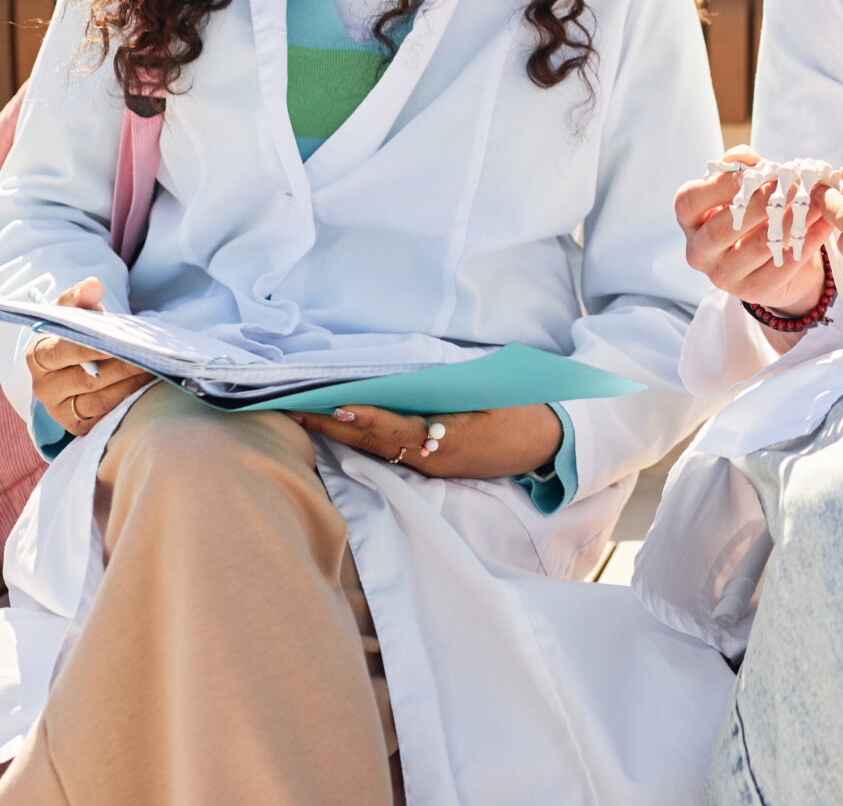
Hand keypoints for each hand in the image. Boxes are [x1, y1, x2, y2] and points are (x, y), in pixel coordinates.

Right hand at [26, 278, 154, 433]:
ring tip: (155, 369)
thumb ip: (81, 297)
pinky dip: (128, 401)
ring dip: (131, 384)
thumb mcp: (77, 313)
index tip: (115, 343)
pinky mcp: (78, 426)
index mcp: (37, 357)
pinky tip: (147, 388)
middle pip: (87, 379)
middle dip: (122, 366)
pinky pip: (106, 416)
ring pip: (100, 400)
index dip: (88, 349)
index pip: (61, 353)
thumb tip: (92, 285)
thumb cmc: (77, 334)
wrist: (81, 363)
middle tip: (149, 355)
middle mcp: (43, 388)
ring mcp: (59, 410)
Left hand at [290, 403, 562, 478]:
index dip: (360, 416)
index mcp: (445, 440)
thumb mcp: (488, 393)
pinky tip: (342, 427)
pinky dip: (363, 437)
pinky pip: (390, 452)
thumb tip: (403, 375)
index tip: (329, 404)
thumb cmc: (521, 408)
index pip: (391, 427)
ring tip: (304, 416)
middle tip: (291, 410)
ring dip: (340, 433)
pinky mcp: (434, 466)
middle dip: (331, 426)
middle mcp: (430, 459)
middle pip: (371, 442)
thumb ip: (445, 387)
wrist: (551, 444)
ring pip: (375, 449)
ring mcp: (431, 466)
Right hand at [675, 147, 834, 348]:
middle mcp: (699, 252)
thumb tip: (742, 157)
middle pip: (721, 228)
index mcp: (690, 221)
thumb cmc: (754, 211)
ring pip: (757, 247)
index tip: (754, 172)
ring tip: (816, 202)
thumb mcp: (745, 186)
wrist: (775, 255)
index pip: (689, 201)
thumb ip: (741, 167)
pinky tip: (825, 223)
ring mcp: (724, 276)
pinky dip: (808, 241)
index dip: (719, 185)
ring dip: (790, 221)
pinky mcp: (753, 291)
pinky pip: (783, 266)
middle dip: (758, 205)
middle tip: (789, 187)